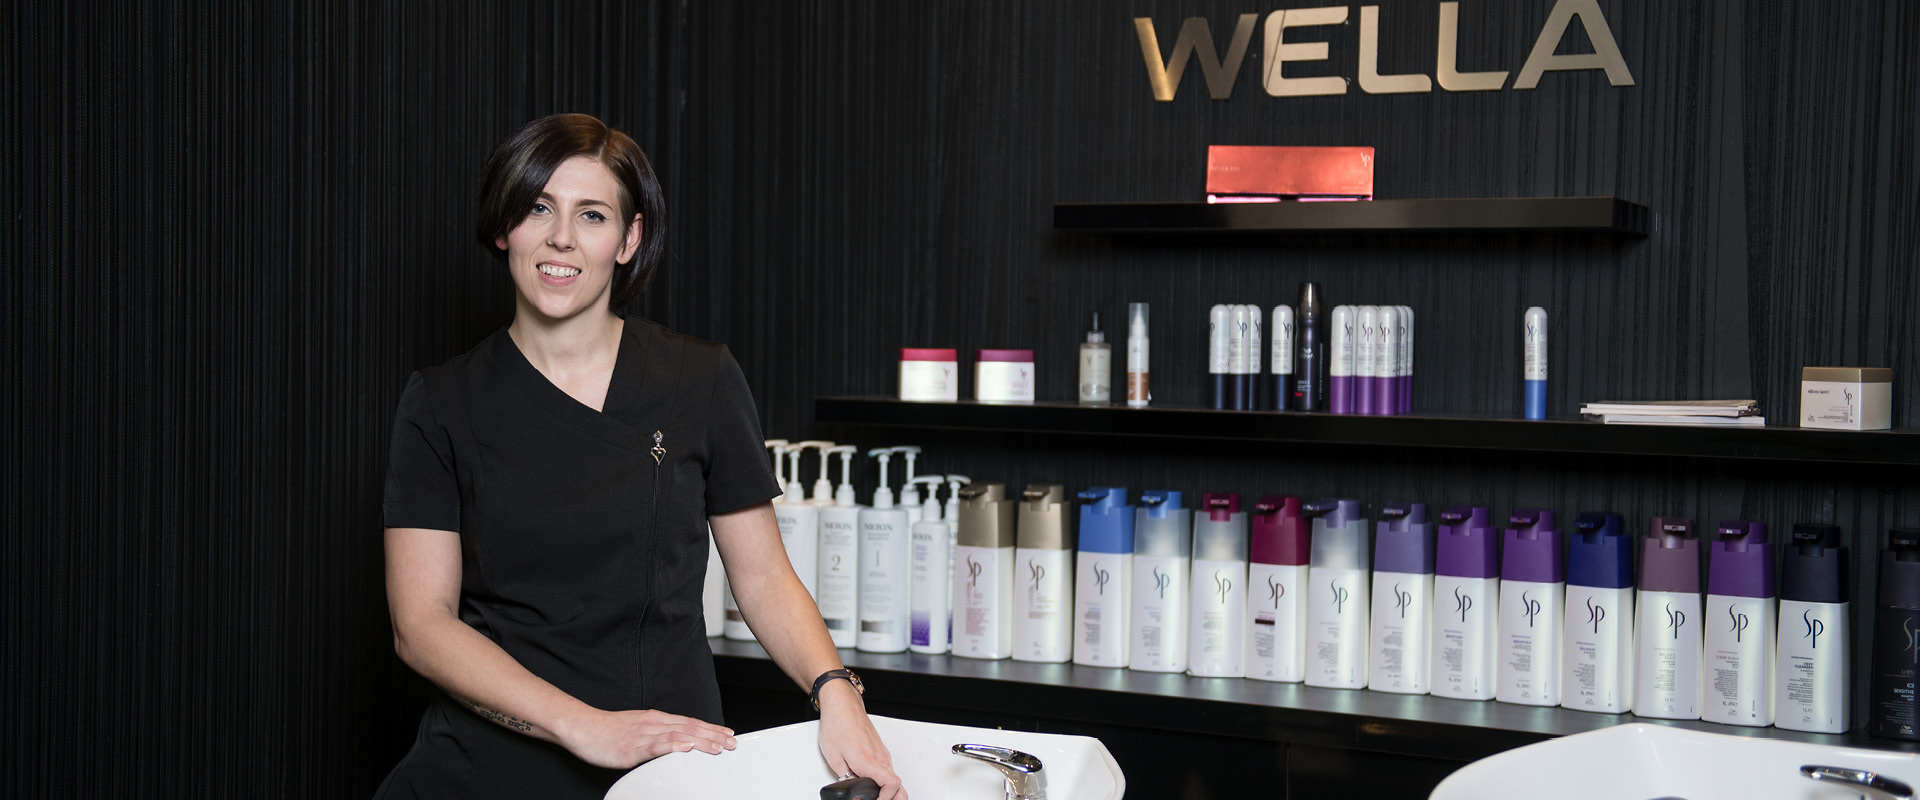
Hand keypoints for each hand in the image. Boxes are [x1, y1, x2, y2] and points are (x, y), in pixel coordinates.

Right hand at [558, 707, 737, 769]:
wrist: (582, 727)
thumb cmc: (607, 730)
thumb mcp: (636, 728)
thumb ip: (655, 734)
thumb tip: (673, 741)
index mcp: (655, 720)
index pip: (689, 723)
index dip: (709, 728)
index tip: (726, 733)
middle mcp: (653, 724)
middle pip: (689, 728)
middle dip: (713, 735)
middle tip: (732, 742)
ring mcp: (644, 735)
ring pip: (679, 736)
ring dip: (701, 740)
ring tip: (719, 746)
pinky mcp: (633, 747)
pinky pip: (656, 746)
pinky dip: (674, 745)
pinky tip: (687, 746)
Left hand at [816, 682, 905, 799]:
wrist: (843, 704)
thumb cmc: (837, 724)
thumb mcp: (833, 757)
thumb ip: (844, 777)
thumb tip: (852, 788)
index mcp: (867, 759)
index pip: (891, 785)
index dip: (885, 799)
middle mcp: (880, 757)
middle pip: (899, 786)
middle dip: (892, 798)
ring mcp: (883, 753)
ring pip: (894, 779)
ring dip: (888, 791)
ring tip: (876, 797)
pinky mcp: (881, 751)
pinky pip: (889, 771)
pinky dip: (886, 782)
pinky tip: (875, 785)